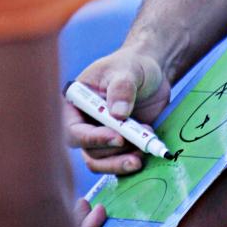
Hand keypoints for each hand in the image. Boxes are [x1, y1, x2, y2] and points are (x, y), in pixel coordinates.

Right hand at [63, 47, 170, 175]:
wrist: (152, 72)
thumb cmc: (133, 65)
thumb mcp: (127, 70)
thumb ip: (122, 88)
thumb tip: (118, 114)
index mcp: (76, 104)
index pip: (74, 130)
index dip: (92, 138)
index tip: (117, 137)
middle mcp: (84, 124)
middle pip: (88, 151)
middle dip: (112, 154)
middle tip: (136, 149)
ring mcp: (101, 136)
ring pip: (103, 162)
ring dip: (123, 160)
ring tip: (145, 146)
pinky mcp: (119, 145)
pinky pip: (119, 162)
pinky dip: (132, 160)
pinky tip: (147, 148)